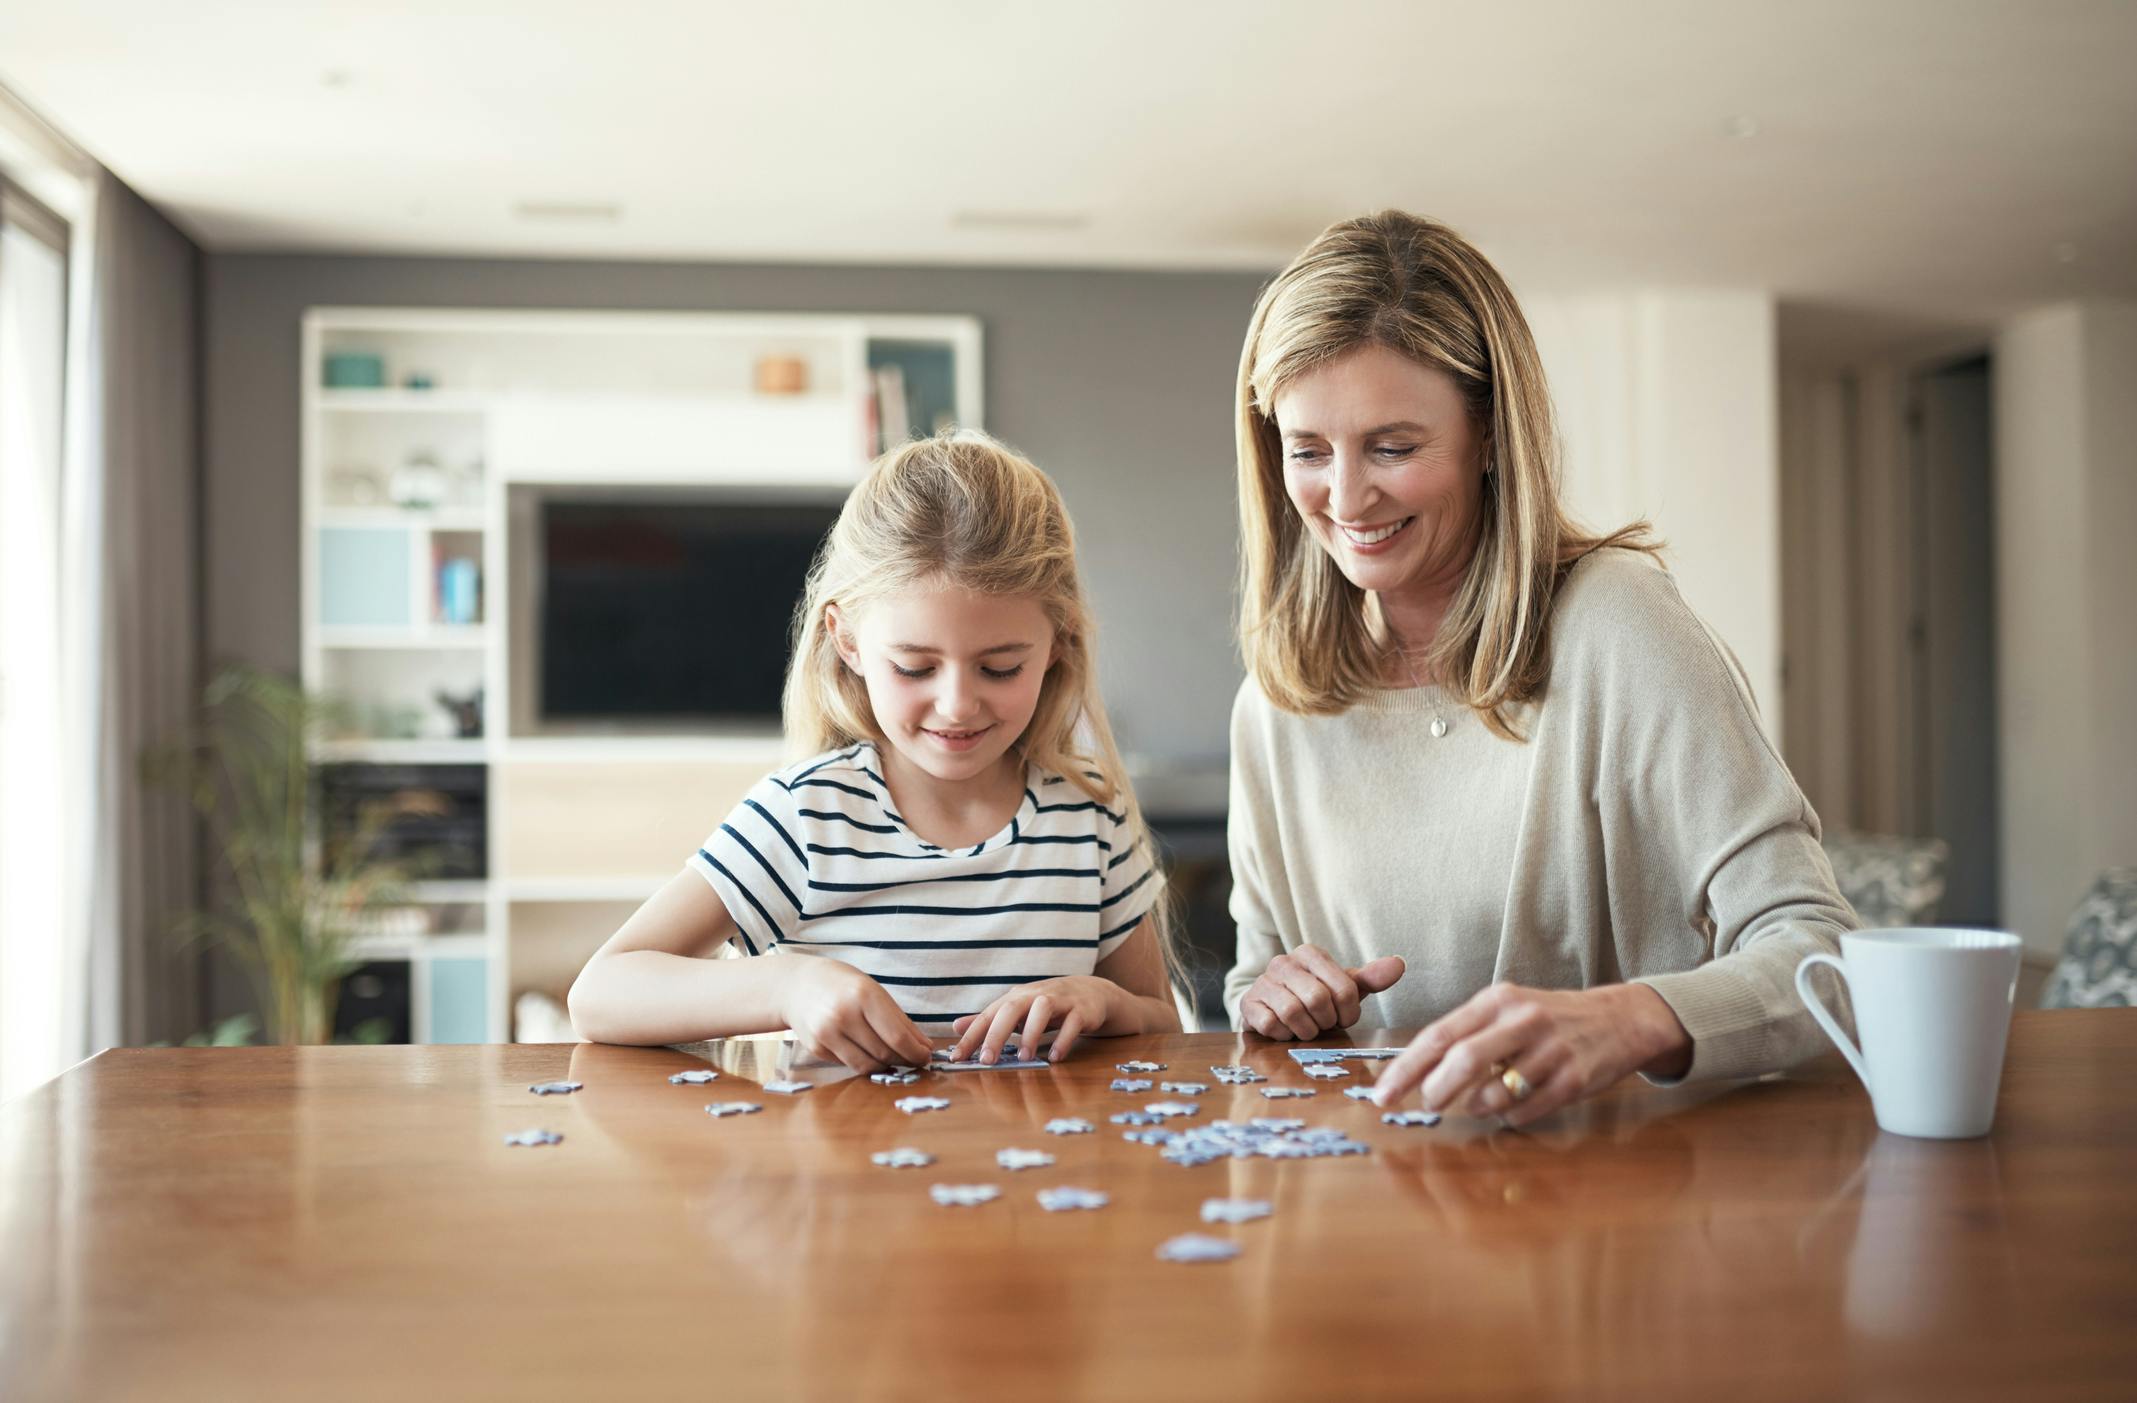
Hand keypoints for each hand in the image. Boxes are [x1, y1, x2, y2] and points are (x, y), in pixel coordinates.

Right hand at [779, 958, 933, 1072]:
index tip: (926, 1056)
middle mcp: (843, 1015)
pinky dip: (863, 1061)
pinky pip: (849, 1064)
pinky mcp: (816, 1048)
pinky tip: (867, 1050)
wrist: (797, 985)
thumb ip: (899, 1020)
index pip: (897, 1037)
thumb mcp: (874, 991)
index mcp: (863, 996)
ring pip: (867, 1066)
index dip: (916, 1052)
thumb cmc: (843, 985)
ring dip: (886, 1066)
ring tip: (893, 1058)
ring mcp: (827, 1034)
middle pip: (884, 1054)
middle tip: (914, 1059)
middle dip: (904, 1060)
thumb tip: (924, 1047)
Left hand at [950, 976, 1120, 1064]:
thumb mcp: (1017, 1010)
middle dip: (997, 1034)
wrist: (1091, 992)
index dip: (971, 1036)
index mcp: (1015, 998)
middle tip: (986, 1060)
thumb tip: (955, 1026)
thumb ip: (988, 1020)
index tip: (956, 1058)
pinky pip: (1072, 1022)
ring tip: (1024, 1058)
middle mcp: (1034, 996)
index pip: (988, 1015)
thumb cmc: (1047, 1005)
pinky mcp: (1081, 1010)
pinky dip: (1063, 1039)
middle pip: (1011, 1009)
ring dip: (1031, 1034)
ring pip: (1042, 1010)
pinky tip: (1055, 1058)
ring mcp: (1060, 1000)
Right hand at [1239, 947, 1405, 1040]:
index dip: (1349, 1012)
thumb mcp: (1344, 988)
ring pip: (1293, 1012)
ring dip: (1305, 1030)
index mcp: (1310, 953)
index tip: (1342, 1017)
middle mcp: (1283, 962)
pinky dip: (1284, 1035)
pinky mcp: (1248, 1004)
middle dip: (1325, 1022)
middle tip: (1322, 1024)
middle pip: (1318, 999)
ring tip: (1305, 1028)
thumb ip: (1371, 978)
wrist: (1273, 1011)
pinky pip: (1271, 1025)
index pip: (1344, 988)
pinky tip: (1285, 1030)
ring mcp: (1262, 982)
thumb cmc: (1314, 999)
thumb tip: (1399, 963)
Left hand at [1370, 982, 1691, 1126]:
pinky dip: (1509, 1116)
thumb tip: (1417, 1069)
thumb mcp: (1508, 1009)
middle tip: (1425, 1106)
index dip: (1406, 1068)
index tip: (1383, 1093)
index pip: (1439, 1035)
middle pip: (1463, 1060)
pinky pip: (1525, 1110)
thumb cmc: (1550, 1018)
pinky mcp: (1573, 1078)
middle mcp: (1522, 1020)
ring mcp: (1550, 1049)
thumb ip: (1467, 1032)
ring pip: (1495, 1092)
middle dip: (1435, 1090)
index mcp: (1497, 1000)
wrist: (1620, 1019)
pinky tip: (1511, 1107)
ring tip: (1476, 1103)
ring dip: (1475, 1106)